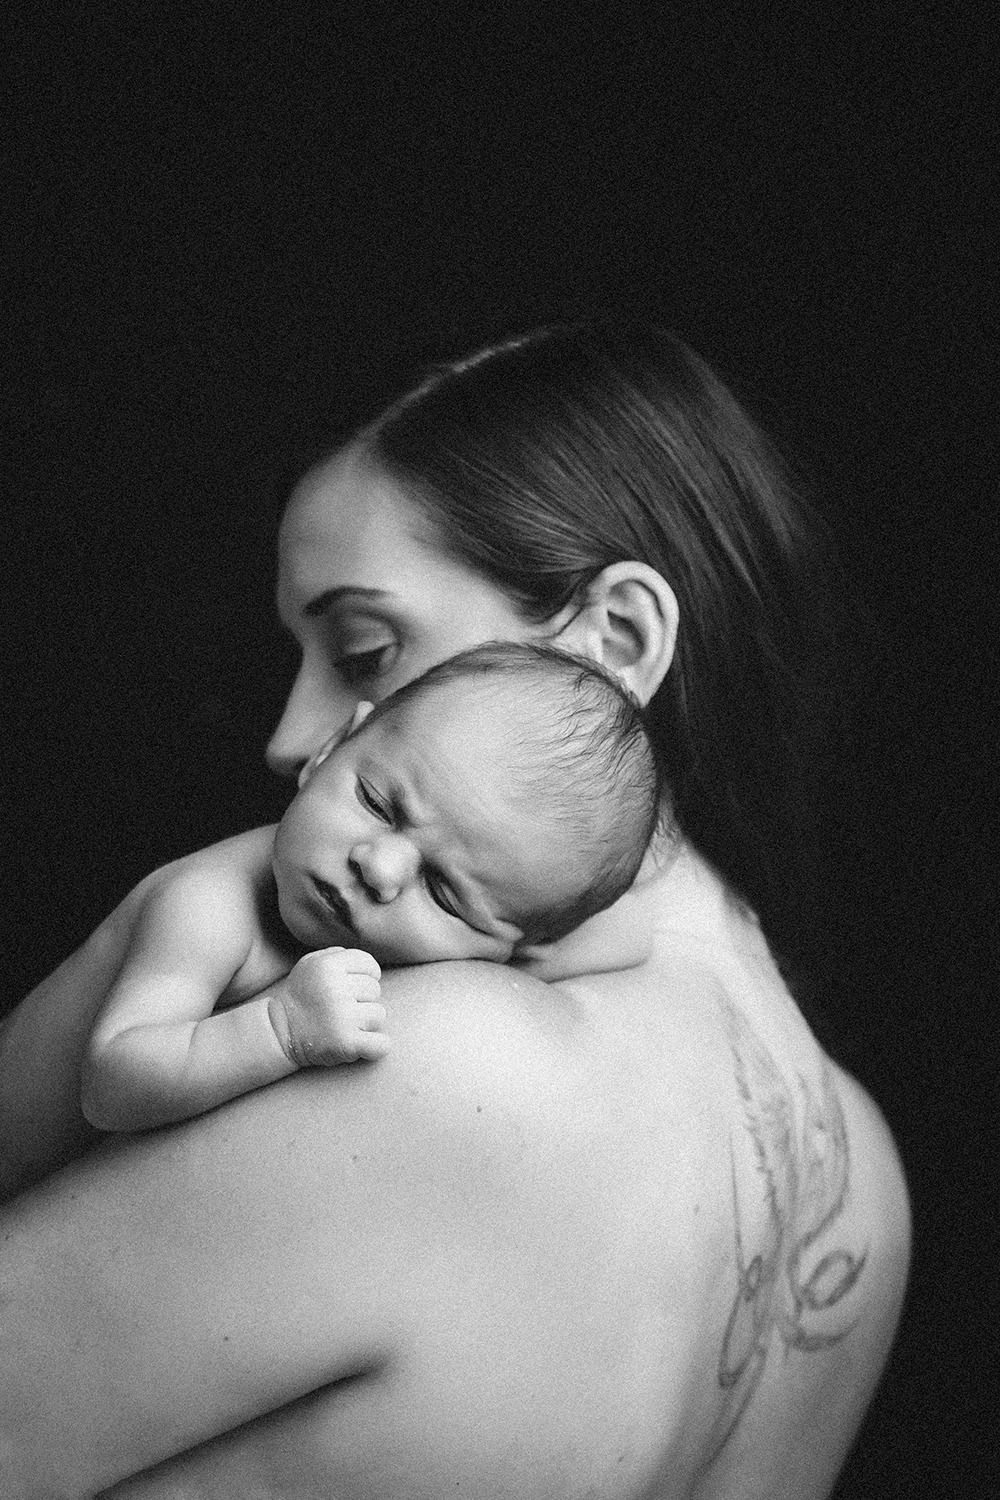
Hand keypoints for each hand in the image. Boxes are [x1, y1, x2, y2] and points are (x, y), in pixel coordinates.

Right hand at [268, 948, 386, 1066]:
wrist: (278, 1032)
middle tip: (341, 1009)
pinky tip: (363, 1045)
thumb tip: (366, 963)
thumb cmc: (301, 995)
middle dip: (363, 1000)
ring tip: (344, 1025)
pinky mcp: (346, 1043)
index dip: (365, 976)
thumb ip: (337, 955)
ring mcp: (342, 1017)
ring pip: (379, 1015)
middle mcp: (335, 989)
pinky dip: (378, 1047)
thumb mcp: (310, 964)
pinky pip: (381, 1044)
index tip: (352, 988)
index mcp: (328, 965)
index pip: (370, 965)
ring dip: (366, 1023)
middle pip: (375, 990)